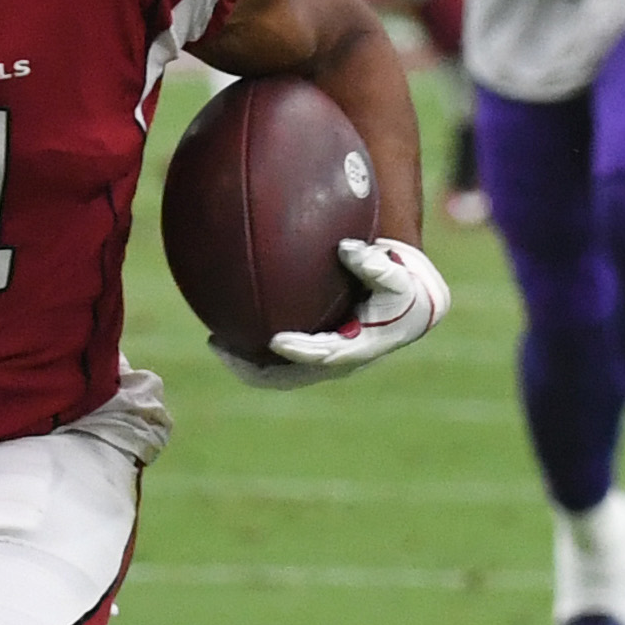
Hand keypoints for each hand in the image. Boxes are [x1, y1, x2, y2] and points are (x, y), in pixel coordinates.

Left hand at [212, 237, 451, 388]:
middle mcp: (334, 361)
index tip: (275, 341)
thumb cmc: (403, 288)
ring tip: (215, 341)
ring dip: (244, 361)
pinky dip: (250, 347)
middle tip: (220, 346)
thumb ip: (375, 265)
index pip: (324, 356)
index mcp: (357, 348)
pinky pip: (275, 359)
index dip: (300, 352)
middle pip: (287, 376)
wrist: (410, 306)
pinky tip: (227, 325)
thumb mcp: (398, 276)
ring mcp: (320, 361)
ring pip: (276, 373)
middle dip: (252, 367)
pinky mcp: (312, 352)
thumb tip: (344, 249)